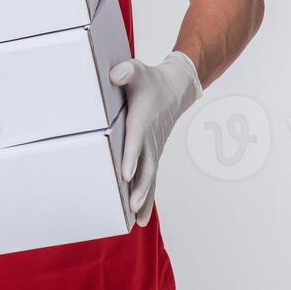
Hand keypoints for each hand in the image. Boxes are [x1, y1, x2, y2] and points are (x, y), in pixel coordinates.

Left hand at [111, 51, 202, 227]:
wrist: (175, 88)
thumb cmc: (149, 79)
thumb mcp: (136, 70)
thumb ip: (126, 71)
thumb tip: (115, 74)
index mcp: (141, 119)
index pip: (135, 140)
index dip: (131, 156)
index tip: (125, 174)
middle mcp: (149, 138)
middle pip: (146, 165)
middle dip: (139, 186)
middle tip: (132, 205)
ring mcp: (153, 149)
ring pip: (150, 177)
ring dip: (144, 197)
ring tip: (137, 219)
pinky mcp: (153, 154)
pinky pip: (151, 178)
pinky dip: (147, 197)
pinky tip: (140, 217)